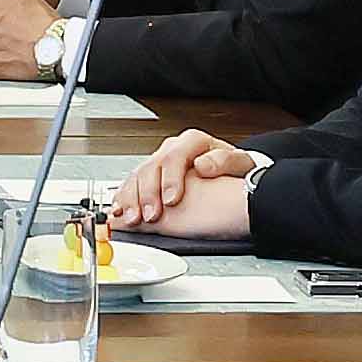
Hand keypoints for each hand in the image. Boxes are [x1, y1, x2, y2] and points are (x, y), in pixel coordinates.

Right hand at [108, 128, 252, 229]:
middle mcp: (173, 149)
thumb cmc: (235, 171)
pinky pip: (131, 184)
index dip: (169, 180)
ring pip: (137, 176)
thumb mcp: (240, 164)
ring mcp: (159, 161)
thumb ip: (225, 161)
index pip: (174, 157)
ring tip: (132, 218)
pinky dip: (124, 199)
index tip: (171, 201)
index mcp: (192, 142)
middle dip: (147, 194)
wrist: (233, 177)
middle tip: (150, 216)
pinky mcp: (151, 176)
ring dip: (131, 199)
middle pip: (151, 167)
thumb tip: (203, 166)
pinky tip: (120, 212)